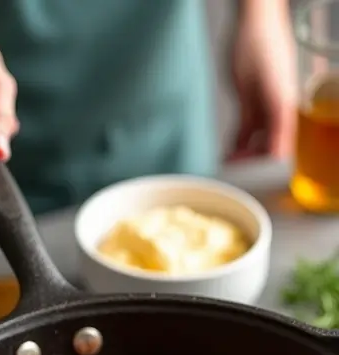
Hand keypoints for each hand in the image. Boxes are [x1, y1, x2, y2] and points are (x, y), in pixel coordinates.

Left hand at [230, 2, 296, 160]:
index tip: (253, 176)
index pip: (281, 145)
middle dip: (253, 161)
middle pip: (269, 144)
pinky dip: (237, 142)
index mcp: (284, 107)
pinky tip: (226, 152)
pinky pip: (246, 127)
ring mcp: (264, 104)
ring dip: (243, 153)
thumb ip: (270, 118)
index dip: (268, 163)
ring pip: (257, 138)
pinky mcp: (252, 101)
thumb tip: (279, 151)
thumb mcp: (262, 86)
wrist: (254, 22)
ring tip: (227, 165)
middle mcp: (277, 108)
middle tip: (233, 171)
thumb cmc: (260, 47)